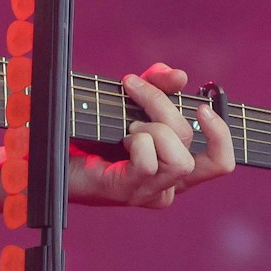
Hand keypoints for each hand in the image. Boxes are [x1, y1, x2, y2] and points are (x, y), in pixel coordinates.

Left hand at [68, 64, 233, 208]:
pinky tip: (121, 139)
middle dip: (164, 106)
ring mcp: (149, 193)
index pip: (221, 162)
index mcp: (175, 166)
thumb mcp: (129, 102)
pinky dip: (137, 142)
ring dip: (153, 129)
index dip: (221, 133)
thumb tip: (179, 77)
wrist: (49, 151)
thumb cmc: (91, 129)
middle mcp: (169, 185)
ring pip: (180, 160)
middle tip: (133, 89)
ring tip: (128, 125)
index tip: (201, 105)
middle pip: (194, 146)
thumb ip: (156, 86)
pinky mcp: (128, 192)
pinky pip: (149, 165)